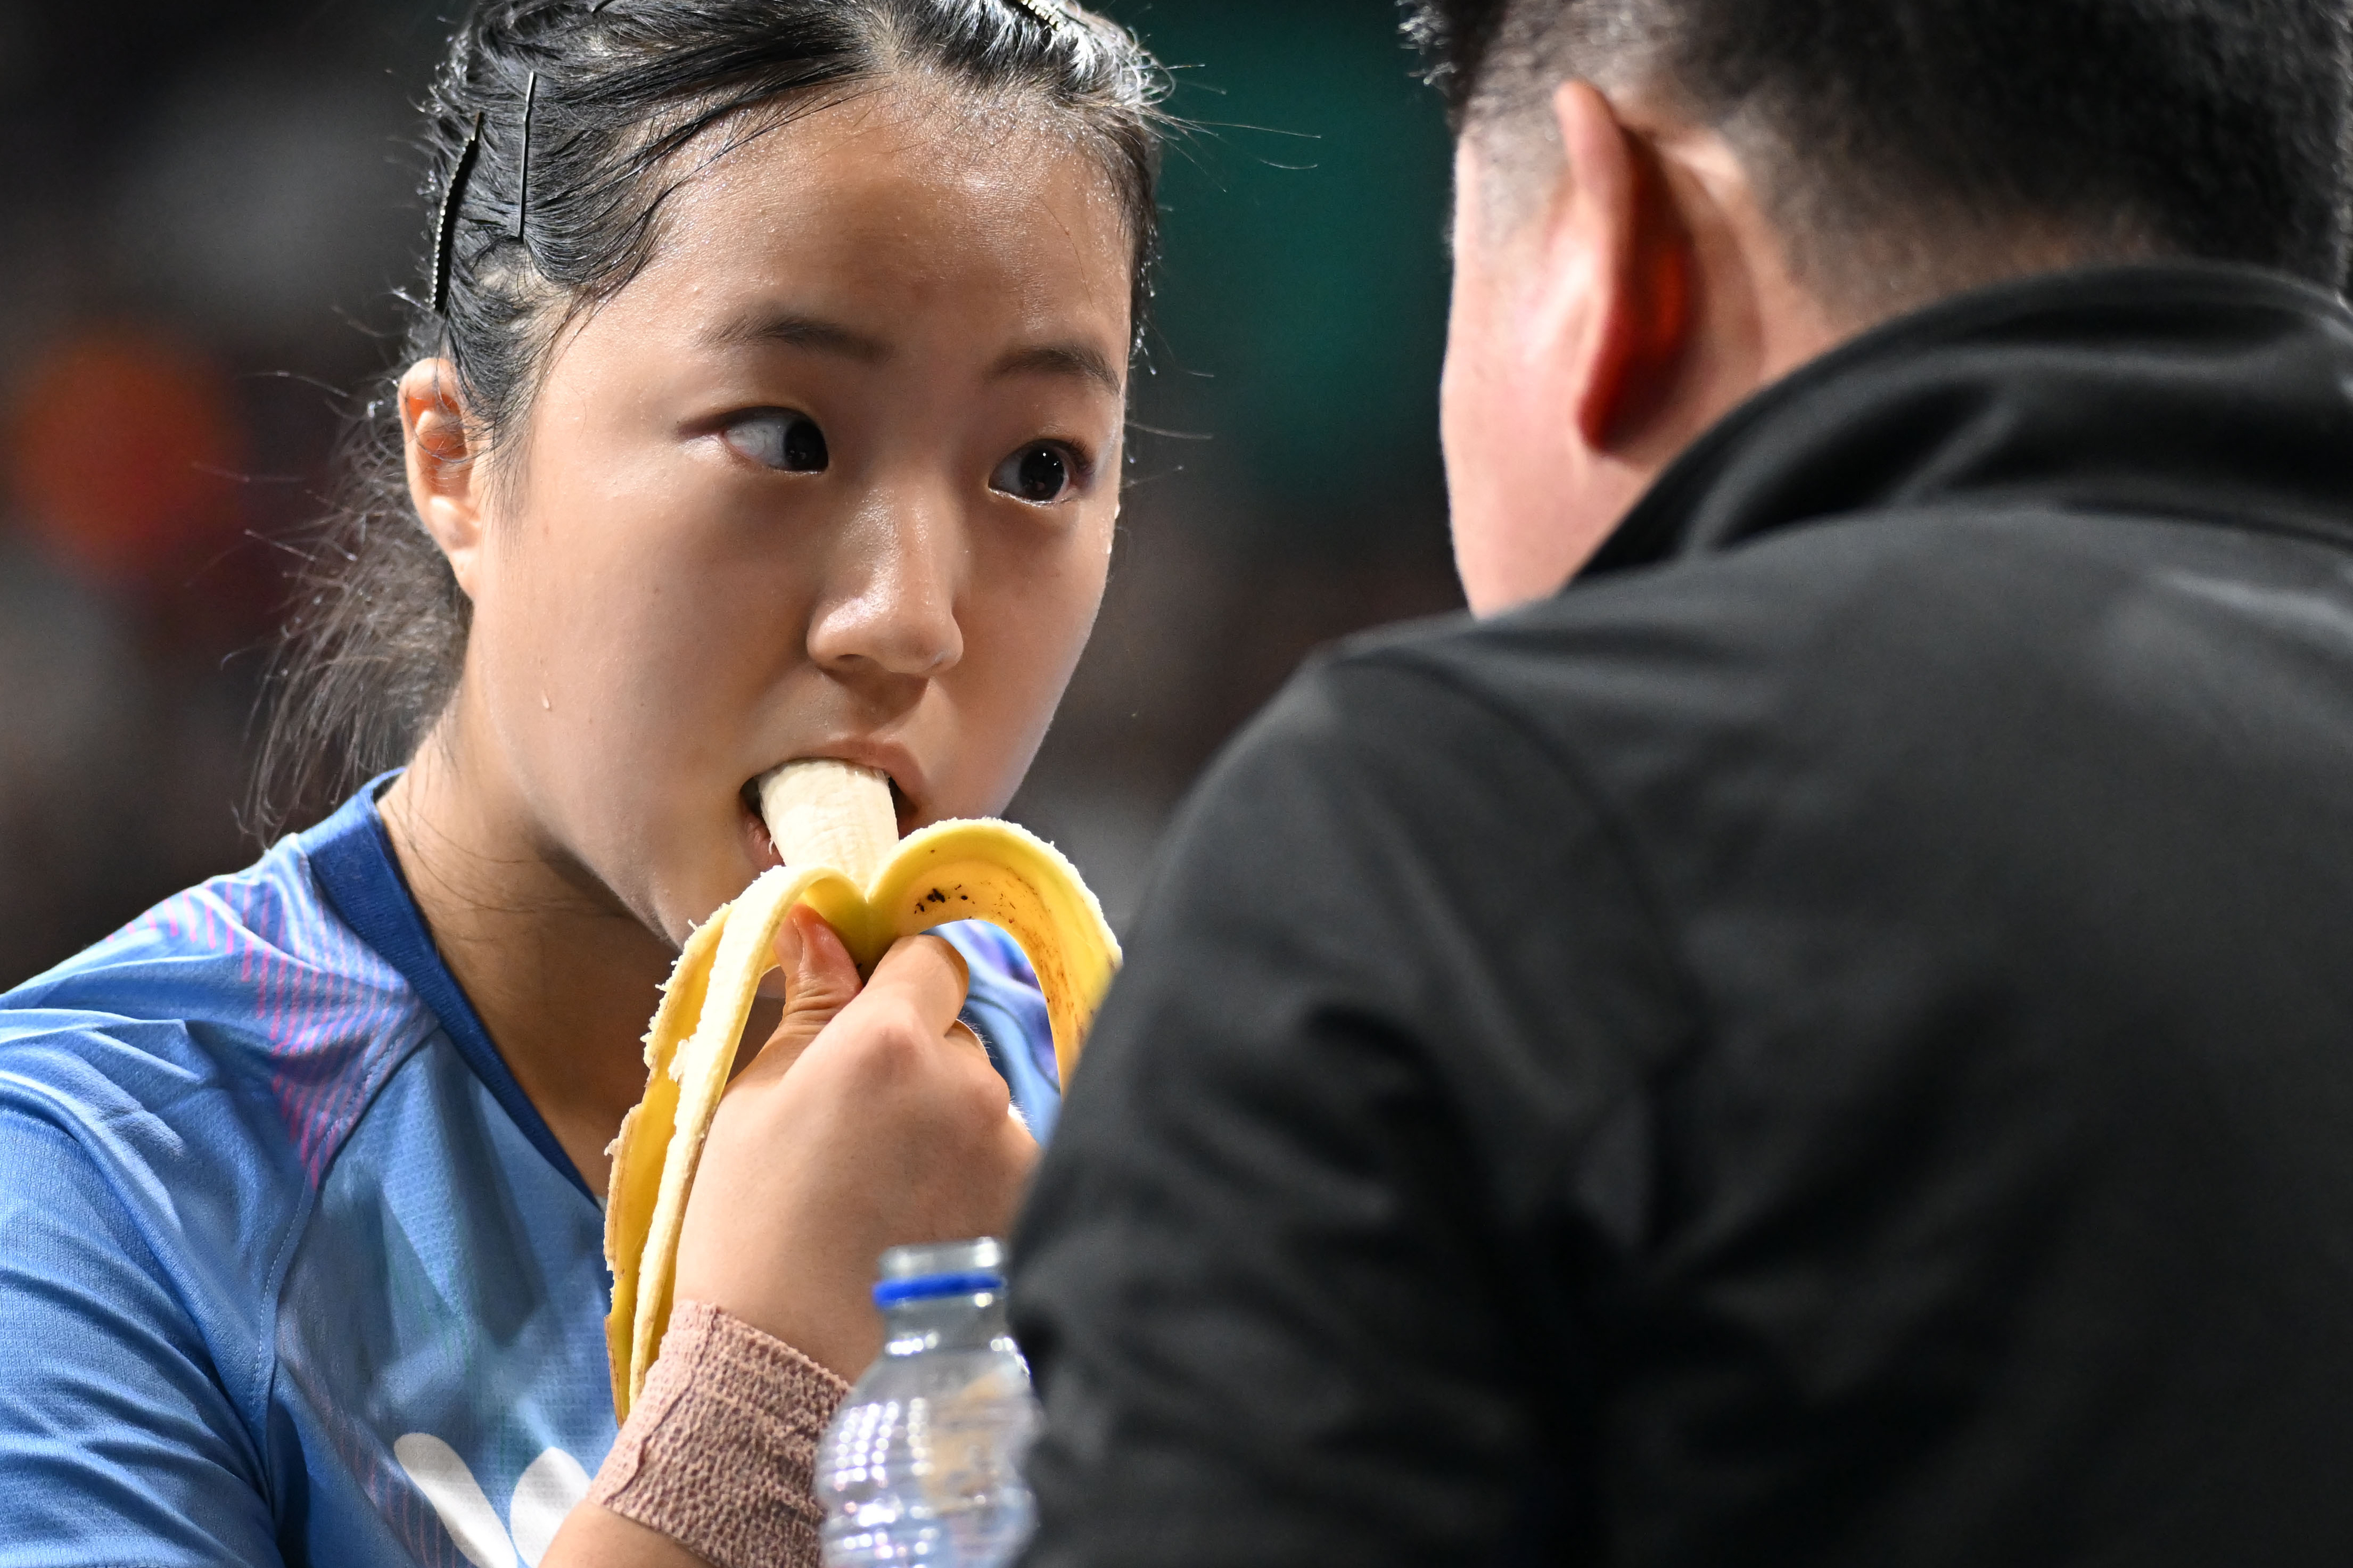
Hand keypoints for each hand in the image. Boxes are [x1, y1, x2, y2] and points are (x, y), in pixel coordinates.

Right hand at [671, 905, 1038, 1378]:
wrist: (787, 1365)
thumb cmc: (749, 1229)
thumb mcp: (755, 1101)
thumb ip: (810, 1005)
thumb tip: (819, 921)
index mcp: (890, 1040)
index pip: (932, 957)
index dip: (900, 982)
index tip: (869, 1020)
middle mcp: (968, 1081)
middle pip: (959, 1033)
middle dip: (919, 1063)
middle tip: (861, 1132)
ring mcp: (1011, 1146)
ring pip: (985, 1100)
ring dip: (949, 1124)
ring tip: (888, 1194)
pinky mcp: (1031, 1202)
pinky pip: (1008, 1158)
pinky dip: (973, 1178)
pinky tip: (923, 1225)